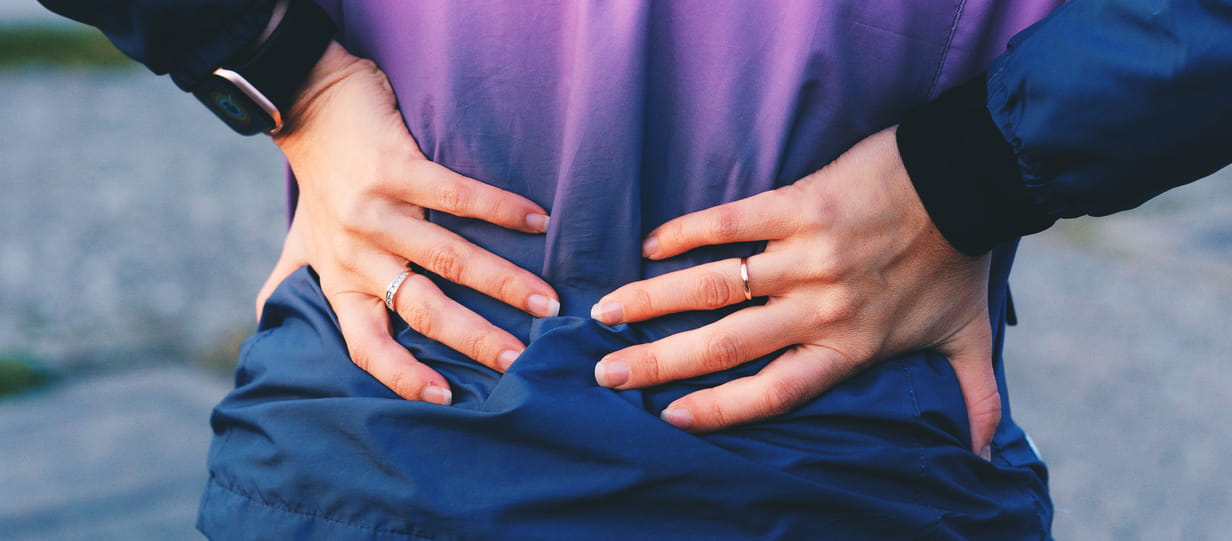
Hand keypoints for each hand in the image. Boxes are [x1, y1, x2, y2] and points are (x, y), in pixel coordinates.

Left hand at [257, 43, 559, 404]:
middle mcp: (356, 252)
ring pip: (446, 258)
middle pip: (420, 308)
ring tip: (545, 302)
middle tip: (518, 361)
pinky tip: (537, 221)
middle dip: (474, 338)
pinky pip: (455, 194)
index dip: (403, 375)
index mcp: (339, 279)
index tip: (447, 400)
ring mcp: (375, 210)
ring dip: (501, 281)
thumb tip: (269, 335)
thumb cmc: (317, 182)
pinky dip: (500, 209)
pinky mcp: (395, 167)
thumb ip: (290, 285)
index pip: (367, 343)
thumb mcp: (301, 242)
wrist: (308, 103)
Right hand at [590, 128, 998, 458]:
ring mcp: (807, 253)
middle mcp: (821, 305)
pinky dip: (687, 232)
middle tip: (607, 372)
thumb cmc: (961, 261)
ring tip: (605, 312)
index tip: (668, 418)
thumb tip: (989, 460)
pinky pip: (732, 220)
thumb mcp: (967, 339)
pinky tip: (649, 245)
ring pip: (715, 284)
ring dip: (653, 298)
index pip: (773, 390)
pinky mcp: (799, 202)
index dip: (719, 409)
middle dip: (659, 361)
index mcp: (851, 344)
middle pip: (727, 344)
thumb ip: (975, 402)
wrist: (971, 177)